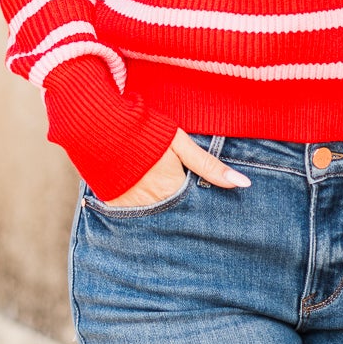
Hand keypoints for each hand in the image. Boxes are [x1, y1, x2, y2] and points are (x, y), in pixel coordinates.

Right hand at [105, 131, 250, 207]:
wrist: (100, 126)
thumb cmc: (145, 131)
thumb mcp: (181, 144)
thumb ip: (210, 166)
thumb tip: (242, 184)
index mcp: (172, 190)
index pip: (192, 209)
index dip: (195, 205)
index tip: (200, 207)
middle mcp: (153, 205)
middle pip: (173, 215)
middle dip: (177, 211)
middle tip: (177, 201)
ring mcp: (130, 208)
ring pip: (152, 217)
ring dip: (157, 210)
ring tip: (155, 194)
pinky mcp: (112, 205)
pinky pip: (129, 215)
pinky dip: (137, 207)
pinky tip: (138, 194)